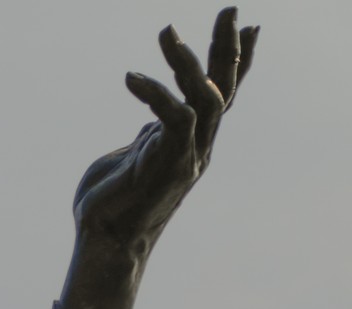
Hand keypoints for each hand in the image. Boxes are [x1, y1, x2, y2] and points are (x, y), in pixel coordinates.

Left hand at [72, 8, 258, 253]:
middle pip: (224, 89)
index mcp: (191, 142)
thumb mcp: (134, 156)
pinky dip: (155, 93)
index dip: (237, 61)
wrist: (103, 242)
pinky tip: (131, 77)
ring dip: (188, 63)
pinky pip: (174, 118)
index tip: (249, 26)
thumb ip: (150, 135)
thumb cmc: (110, 203)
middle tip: (230, 9)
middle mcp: (197, 147)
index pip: (222, 94)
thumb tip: (155, 119)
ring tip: (167, 32)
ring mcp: (187, 157)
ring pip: (206, 99)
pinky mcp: (168, 165)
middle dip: (228, 47)